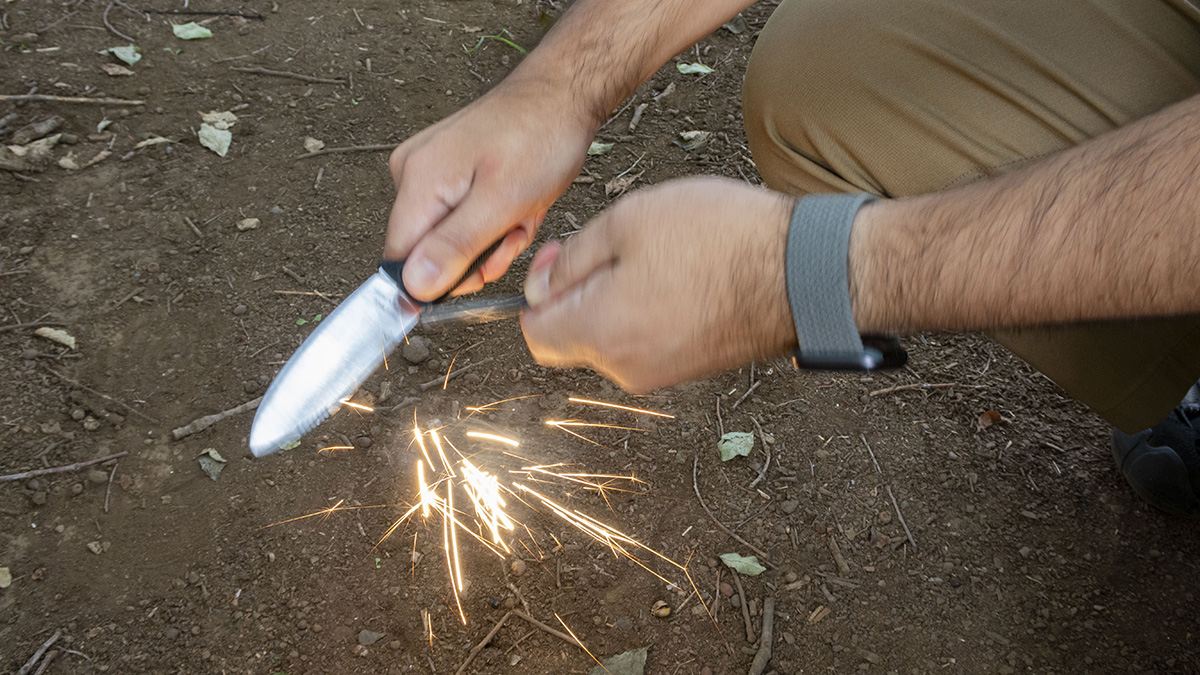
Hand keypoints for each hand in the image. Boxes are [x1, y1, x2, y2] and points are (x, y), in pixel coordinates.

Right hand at [385, 81, 594, 300]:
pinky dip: (494, 221)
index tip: (481, 271)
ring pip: (451, 239)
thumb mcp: (503, 203)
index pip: (401, 261)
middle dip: (478, 255)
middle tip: (513, 232)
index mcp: (417, 181)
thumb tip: (415, 287)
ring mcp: (428, 171)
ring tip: (520, 211)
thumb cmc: (540, 137)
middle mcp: (412, 174)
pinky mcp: (447, 172)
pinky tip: (517, 204)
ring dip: (493, 238)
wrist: (561, 96)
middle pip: (429, 252)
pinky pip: (463, 219)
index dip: (440, 280)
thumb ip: (455, 247)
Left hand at [520, 177, 796, 391]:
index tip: (565, 257)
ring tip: (660, 254)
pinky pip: (649, 341)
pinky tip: (683, 273)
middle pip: (574, 337)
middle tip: (617, 244)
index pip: (535, 334)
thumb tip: (541, 289)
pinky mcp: (693, 368)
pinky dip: (652, 310)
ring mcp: (662, 374)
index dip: (540, 292)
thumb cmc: (720, 239)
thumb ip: (571, 260)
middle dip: (581, 293)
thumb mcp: (626, 221)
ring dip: (619, 298)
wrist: (804, 271)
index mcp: (601, 333)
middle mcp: (626, 368)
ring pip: (613, 337)